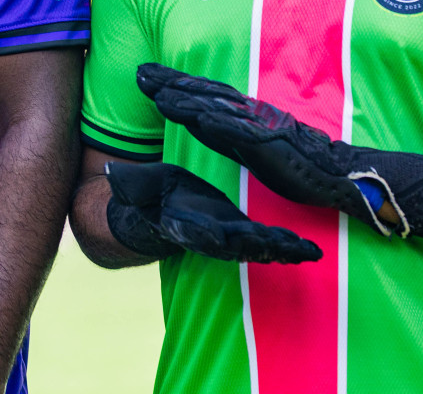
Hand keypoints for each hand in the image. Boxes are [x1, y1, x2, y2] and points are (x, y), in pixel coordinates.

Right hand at [106, 160, 321, 262]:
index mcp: (184, 224)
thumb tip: (111, 172)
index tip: (220, 234)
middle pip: (236, 245)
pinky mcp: (245, 233)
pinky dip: (289, 247)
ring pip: (259, 248)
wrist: (162, 211)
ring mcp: (230, 238)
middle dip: (258, 245)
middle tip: (279, 245)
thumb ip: (129, 183)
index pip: (195, 230)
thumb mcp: (137, 185)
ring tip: (305, 250)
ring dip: (281, 250)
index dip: (209, 234)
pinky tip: (310, 248)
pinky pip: (269, 243)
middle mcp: (210, 236)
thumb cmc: (150, 195)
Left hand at [137, 63, 422, 237]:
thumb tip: (201, 122)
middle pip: (205, 94)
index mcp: (247, 116)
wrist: (344, 176)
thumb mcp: (255, 147)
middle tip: (138, 71)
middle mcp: (252, 116)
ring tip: (155, 88)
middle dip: (171, 82)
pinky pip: (239, 132)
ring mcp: (261, 128)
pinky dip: (215, 122)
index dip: (176, 83)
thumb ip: (229, 135)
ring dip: (185, 97)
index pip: (206, 95)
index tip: (145, 73)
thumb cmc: (302, 164)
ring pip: (216, 108)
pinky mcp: (272, 145)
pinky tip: (194, 115)